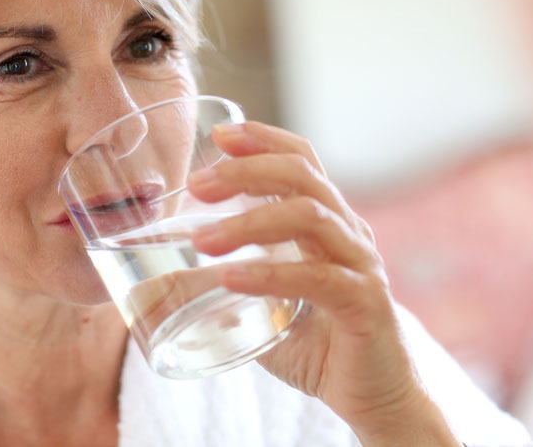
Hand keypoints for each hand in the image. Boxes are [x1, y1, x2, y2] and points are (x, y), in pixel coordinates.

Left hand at [188, 121, 460, 446]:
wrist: (375, 396)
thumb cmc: (317, 345)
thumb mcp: (262, 306)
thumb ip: (223, 285)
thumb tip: (157, 283)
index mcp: (328, 223)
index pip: (302, 160)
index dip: (264, 139)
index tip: (220, 135)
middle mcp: (348, 233)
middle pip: (302, 176)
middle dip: (246, 170)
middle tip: (197, 185)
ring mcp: (360, 265)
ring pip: (309, 217)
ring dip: (250, 221)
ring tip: (202, 240)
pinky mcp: (365, 304)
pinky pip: (319, 277)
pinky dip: (270, 274)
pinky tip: (232, 277)